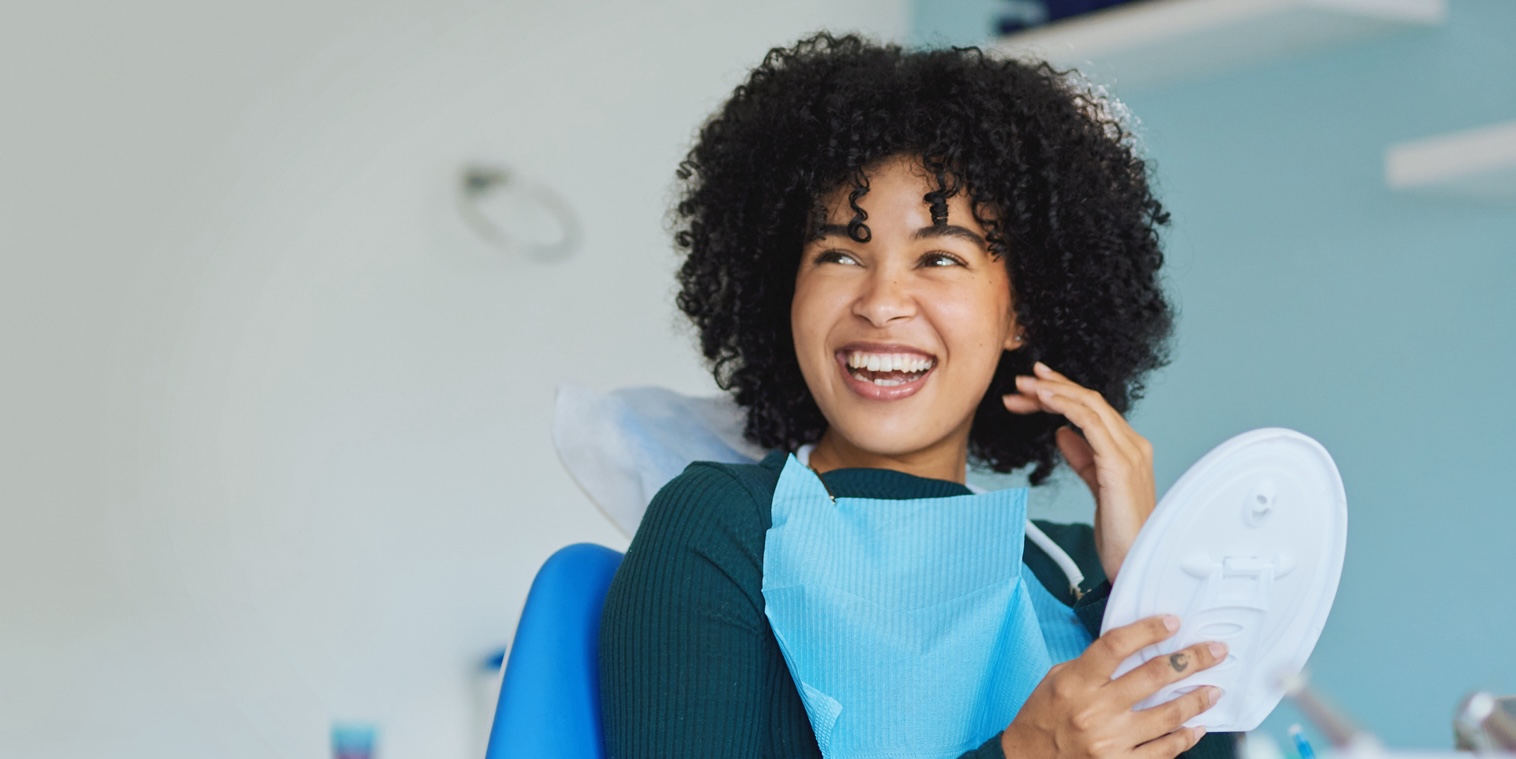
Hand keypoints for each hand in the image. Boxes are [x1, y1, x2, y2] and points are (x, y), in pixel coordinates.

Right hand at [1001, 615, 1226, 758]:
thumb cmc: (1042, 718)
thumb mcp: (1057, 680)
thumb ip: (1092, 665)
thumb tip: (1132, 650)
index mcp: (1075, 682)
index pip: (1115, 645)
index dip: (1148, 630)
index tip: (1172, 622)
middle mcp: (1094, 710)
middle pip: (1152, 676)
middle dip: (1190, 660)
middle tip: (1213, 651)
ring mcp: (1109, 741)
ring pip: (1167, 715)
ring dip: (1196, 700)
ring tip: (1213, 690)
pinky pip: (1163, 751)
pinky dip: (1184, 738)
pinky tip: (1195, 728)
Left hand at [1002, 361, 1154, 581]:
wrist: (1135, 562)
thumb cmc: (1120, 533)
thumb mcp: (1096, 487)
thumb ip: (1082, 458)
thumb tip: (1061, 433)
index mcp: (1129, 449)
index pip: (1093, 409)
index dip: (1063, 393)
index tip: (1034, 385)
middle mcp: (1133, 445)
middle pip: (1090, 401)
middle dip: (1053, 386)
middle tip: (1021, 380)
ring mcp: (1130, 452)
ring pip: (1090, 405)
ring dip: (1054, 391)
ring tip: (1024, 386)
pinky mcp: (1119, 464)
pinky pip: (1090, 423)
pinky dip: (1066, 406)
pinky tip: (1044, 400)